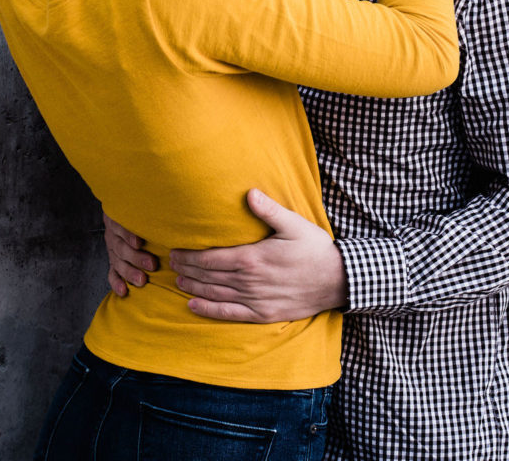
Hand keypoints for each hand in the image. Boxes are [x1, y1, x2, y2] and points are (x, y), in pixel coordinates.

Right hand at [103, 213, 158, 296]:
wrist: (126, 213)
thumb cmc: (143, 211)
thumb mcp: (143, 207)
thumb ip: (152, 210)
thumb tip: (172, 212)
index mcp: (118, 218)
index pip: (120, 226)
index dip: (128, 235)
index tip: (139, 242)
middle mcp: (113, 234)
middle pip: (121, 247)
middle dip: (136, 257)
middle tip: (152, 264)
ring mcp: (112, 249)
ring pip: (117, 262)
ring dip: (129, 272)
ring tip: (142, 280)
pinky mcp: (113, 261)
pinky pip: (112, 273)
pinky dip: (117, 283)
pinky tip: (124, 291)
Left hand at [170, 189, 347, 321]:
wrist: (338, 281)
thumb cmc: (315, 249)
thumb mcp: (294, 224)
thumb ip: (269, 210)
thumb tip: (249, 192)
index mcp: (254, 258)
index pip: (212, 258)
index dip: (190, 255)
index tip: (175, 250)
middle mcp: (251, 281)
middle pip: (209, 276)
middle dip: (187, 269)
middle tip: (169, 263)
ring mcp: (256, 300)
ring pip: (216, 294)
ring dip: (194, 287)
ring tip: (177, 280)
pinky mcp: (264, 314)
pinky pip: (230, 314)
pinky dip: (209, 310)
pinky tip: (193, 306)